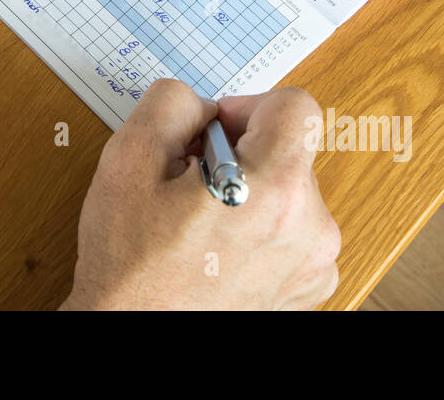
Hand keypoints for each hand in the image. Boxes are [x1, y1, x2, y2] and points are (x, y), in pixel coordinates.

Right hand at [62, 79, 339, 309]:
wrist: (133, 339)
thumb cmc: (131, 268)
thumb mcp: (129, 160)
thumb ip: (171, 104)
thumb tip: (201, 104)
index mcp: (275, 188)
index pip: (296, 106)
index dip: (248, 106)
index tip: (215, 134)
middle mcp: (310, 227)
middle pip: (289, 151)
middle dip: (240, 154)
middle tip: (189, 185)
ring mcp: (314, 264)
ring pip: (289, 192)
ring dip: (249, 193)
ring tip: (198, 225)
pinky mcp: (307, 289)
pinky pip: (291, 233)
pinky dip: (258, 231)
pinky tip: (215, 251)